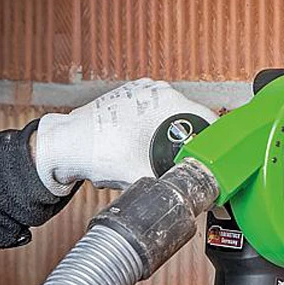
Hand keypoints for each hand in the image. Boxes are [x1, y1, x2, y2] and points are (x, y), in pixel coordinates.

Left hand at [35, 79, 217, 195]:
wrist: (66, 144)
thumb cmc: (97, 150)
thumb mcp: (143, 174)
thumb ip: (173, 184)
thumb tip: (194, 194)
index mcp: (168, 101)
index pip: (209, 119)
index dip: (216, 143)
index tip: (216, 157)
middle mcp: (157, 90)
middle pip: (190, 118)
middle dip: (190, 141)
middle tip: (185, 161)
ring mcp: (143, 90)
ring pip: (171, 116)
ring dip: (171, 135)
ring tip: (158, 153)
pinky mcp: (130, 96)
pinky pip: (154, 114)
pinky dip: (154, 129)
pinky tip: (143, 144)